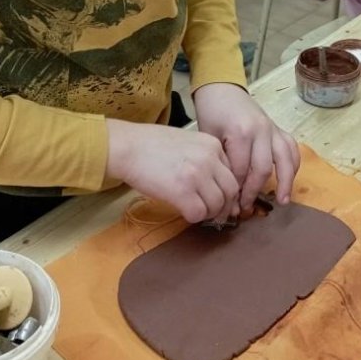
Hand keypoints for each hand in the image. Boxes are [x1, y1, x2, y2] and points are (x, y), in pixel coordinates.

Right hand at [105, 119, 239, 222]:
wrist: (128, 147)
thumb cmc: (151, 144)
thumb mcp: (187, 142)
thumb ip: (204, 158)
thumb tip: (216, 185)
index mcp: (212, 145)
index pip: (232, 173)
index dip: (227, 190)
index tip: (221, 200)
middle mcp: (209, 158)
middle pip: (231, 190)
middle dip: (224, 206)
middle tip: (215, 214)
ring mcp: (197, 175)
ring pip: (217, 205)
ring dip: (209, 214)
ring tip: (197, 212)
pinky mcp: (182, 191)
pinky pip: (199, 213)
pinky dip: (194, 217)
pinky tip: (184, 211)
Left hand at [193, 83, 300, 212]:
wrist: (221, 89)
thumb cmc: (211, 112)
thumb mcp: (209, 138)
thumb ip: (221, 163)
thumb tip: (227, 193)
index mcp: (241, 133)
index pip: (241, 171)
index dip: (235, 191)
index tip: (230, 206)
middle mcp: (261, 130)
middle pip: (262, 169)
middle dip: (254, 191)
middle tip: (244, 208)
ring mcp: (272, 128)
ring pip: (285, 159)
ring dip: (285, 182)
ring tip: (282, 201)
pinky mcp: (278, 128)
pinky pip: (291, 148)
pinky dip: (294, 164)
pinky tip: (290, 180)